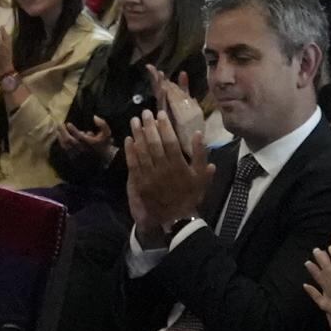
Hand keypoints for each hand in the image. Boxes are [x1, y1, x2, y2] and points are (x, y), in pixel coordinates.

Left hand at [122, 81, 209, 241]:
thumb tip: (199, 133)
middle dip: (148, 126)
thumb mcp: (202, 176)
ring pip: (141, 151)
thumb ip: (201, 154)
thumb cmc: (190, 195)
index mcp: (178, 165)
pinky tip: (129, 139)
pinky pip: (133, 164)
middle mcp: (163, 168)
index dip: (164, 126)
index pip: (170, 141)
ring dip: (137, 134)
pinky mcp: (140, 182)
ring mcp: (149, 175)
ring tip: (134, 121)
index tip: (160, 114)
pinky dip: (130, 151)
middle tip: (144, 112)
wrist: (176, 217)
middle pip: (153, 143)